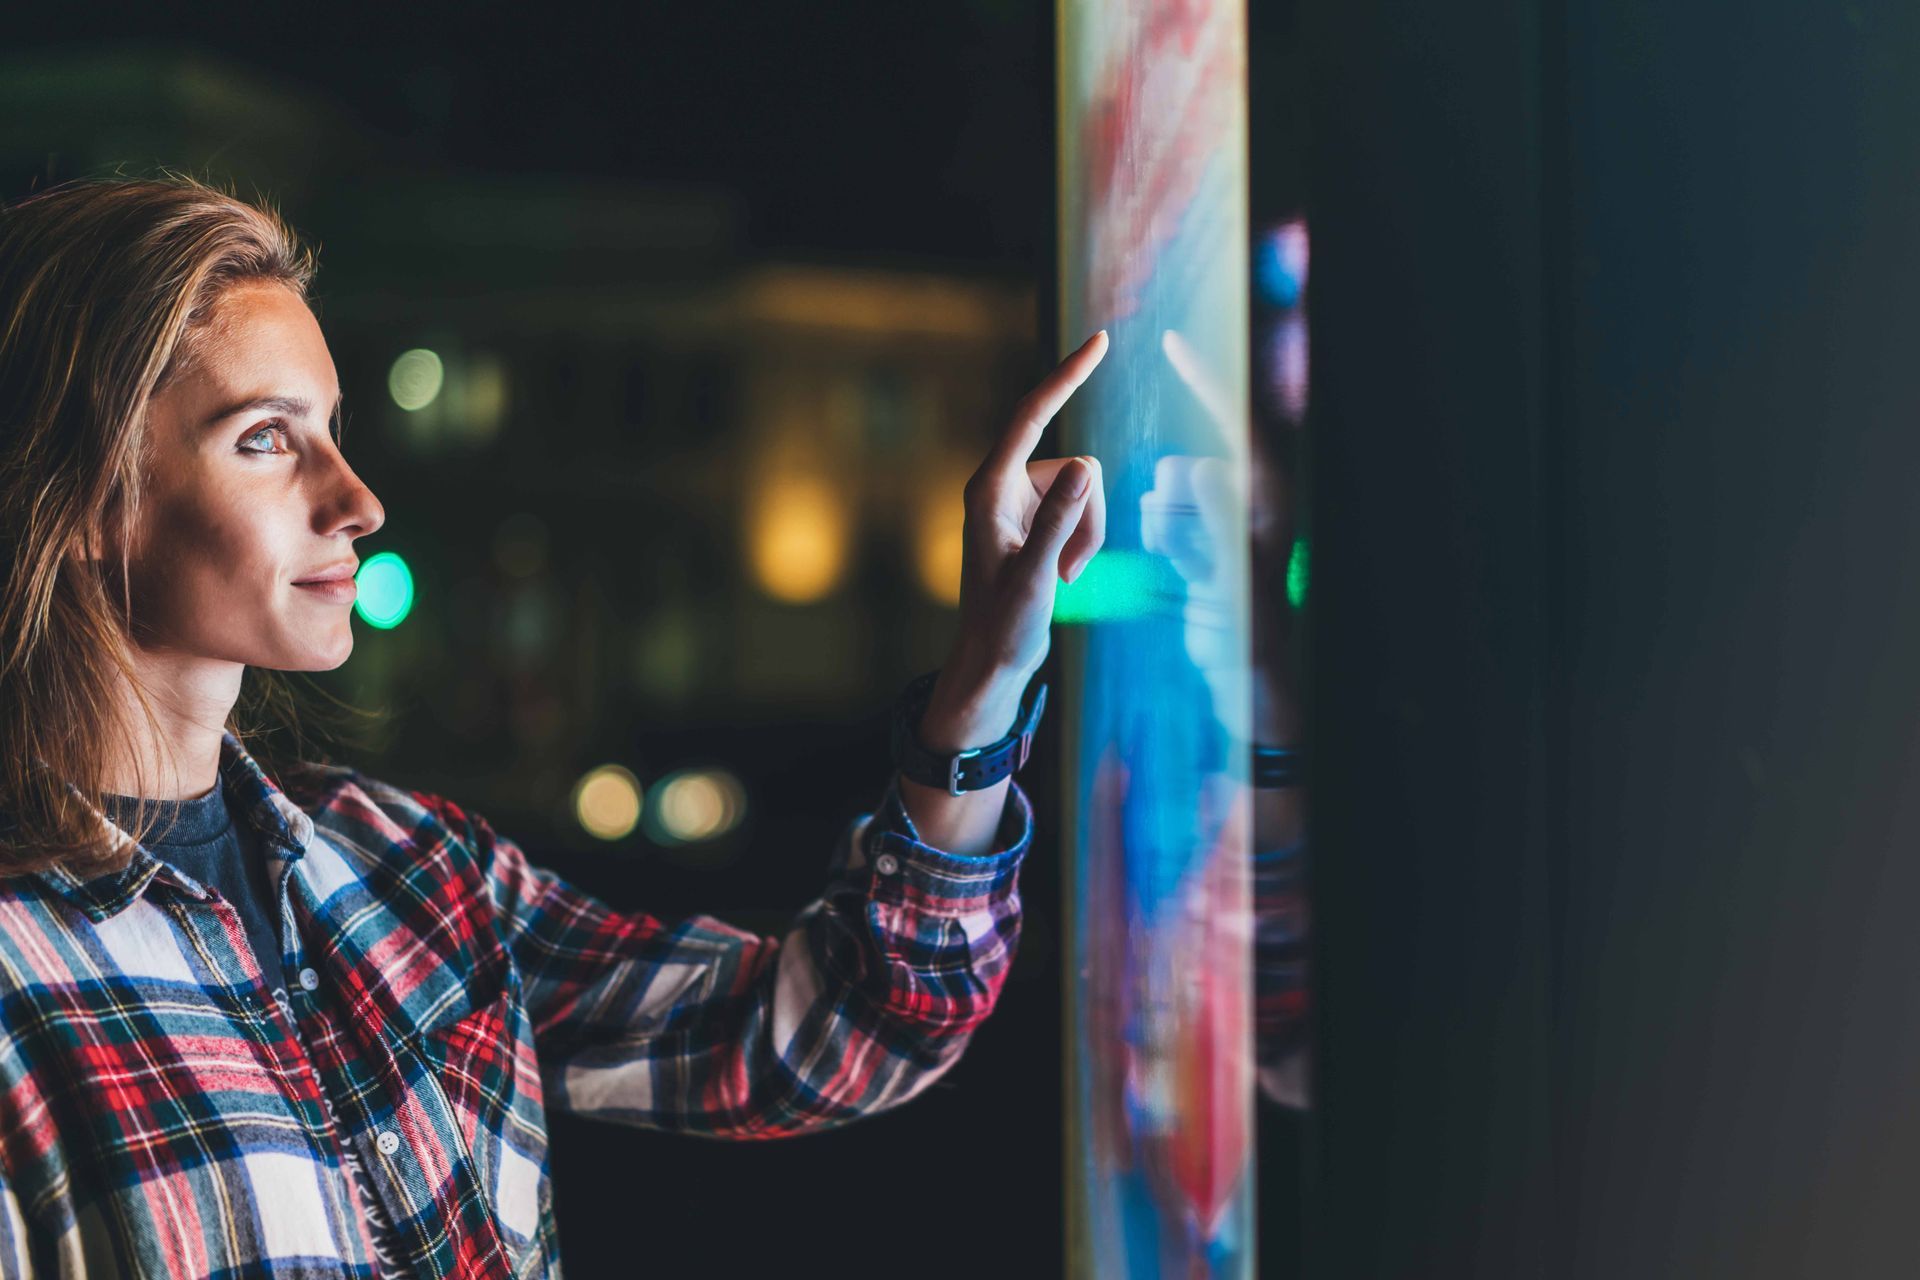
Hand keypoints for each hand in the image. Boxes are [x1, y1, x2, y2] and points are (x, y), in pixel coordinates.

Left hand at [943, 331, 1109, 689]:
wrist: (993, 660)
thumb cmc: (1004, 625)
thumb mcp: (1036, 575)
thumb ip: (1060, 521)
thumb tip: (1086, 466)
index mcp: (990, 488)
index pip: (1032, 416)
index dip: (1067, 376)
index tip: (1099, 342)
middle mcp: (1003, 487)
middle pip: (1074, 467)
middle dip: (1088, 513)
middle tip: (1069, 570)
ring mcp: (1021, 504)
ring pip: (1084, 491)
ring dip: (1088, 534)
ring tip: (1063, 578)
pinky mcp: (1036, 521)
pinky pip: (1082, 511)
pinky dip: (1084, 542)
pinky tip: (1063, 578)